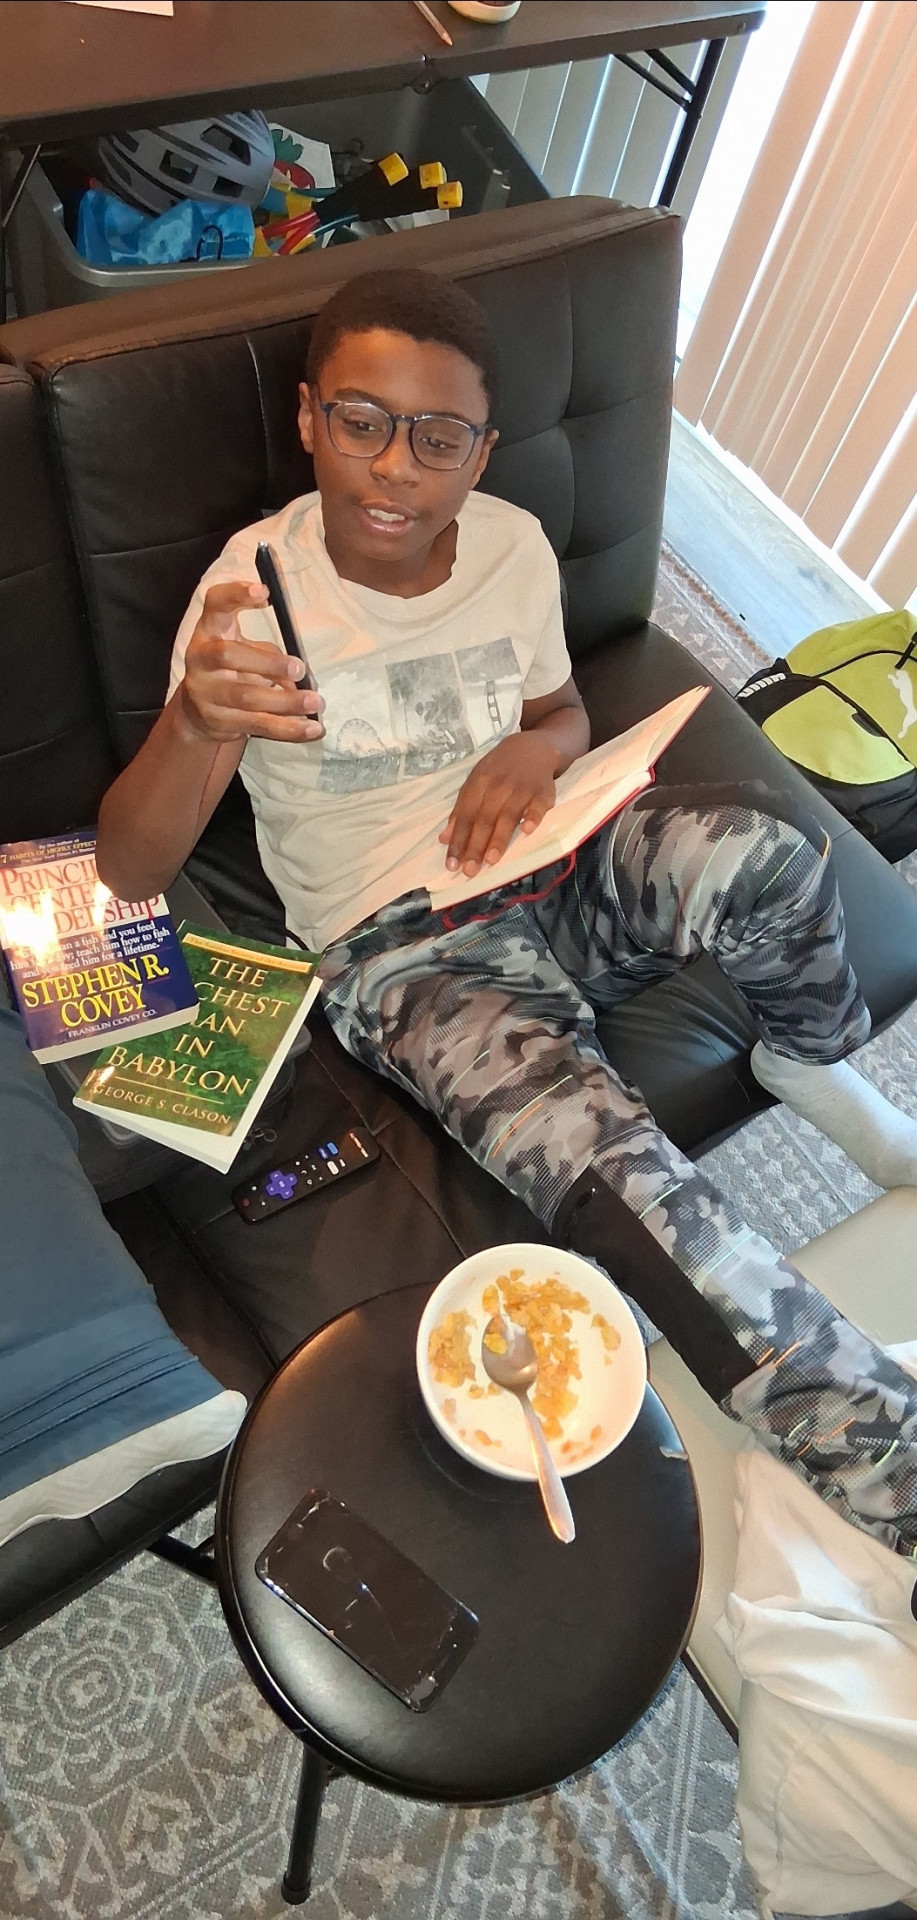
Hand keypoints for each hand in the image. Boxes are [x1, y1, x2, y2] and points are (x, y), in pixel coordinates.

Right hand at [178, 581, 324, 743]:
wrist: (198, 711)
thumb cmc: (230, 669)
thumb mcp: (243, 649)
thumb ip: (269, 653)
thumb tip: (302, 676)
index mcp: (210, 630)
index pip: (215, 604)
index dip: (236, 595)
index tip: (265, 591)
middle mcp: (200, 658)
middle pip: (228, 655)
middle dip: (266, 662)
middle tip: (299, 668)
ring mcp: (204, 692)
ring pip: (247, 698)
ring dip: (286, 702)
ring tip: (316, 703)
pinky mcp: (216, 721)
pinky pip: (257, 725)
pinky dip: (287, 729)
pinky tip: (311, 729)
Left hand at [439, 733, 558, 876]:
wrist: (532, 747)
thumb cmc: (499, 769)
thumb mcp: (476, 782)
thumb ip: (461, 810)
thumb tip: (444, 839)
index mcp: (478, 782)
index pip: (465, 815)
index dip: (458, 840)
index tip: (452, 864)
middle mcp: (498, 785)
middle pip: (484, 819)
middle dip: (475, 846)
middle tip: (469, 871)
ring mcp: (522, 787)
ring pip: (508, 815)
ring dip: (499, 838)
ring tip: (490, 860)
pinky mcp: (544, 791)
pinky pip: (538, 806)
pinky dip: (533, 817)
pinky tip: (527, 831)